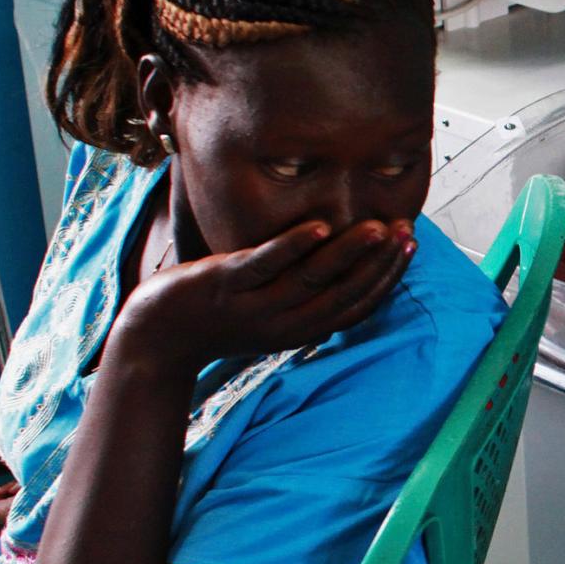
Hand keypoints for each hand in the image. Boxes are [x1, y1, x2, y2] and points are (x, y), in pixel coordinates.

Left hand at [115, 218, 414, 371]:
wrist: (155, 337)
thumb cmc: (214, 318)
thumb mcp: (267, 316)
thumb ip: (301, 299)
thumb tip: (340, 272)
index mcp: (298, 332)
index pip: (356, 307)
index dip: (387, 278)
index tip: (409, 247)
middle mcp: (282, 324)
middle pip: (343, 294)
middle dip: (379, 263)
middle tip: (405, 232)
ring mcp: (254, 306)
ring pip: (312, 279)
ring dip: (349, 252)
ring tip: (376, 227)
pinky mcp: (225, 285)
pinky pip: (265, 265)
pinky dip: (295, 246)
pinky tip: (320, 226)